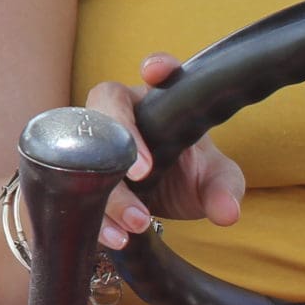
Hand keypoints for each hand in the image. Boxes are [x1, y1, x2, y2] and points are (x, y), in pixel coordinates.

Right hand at [85, 53, 246, 250]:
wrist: (159, 202)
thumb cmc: (189, 175)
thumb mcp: (214, 181)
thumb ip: (224, 190)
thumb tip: (227, 212)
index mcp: (162, 101)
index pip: (159, 73)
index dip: (156, 66)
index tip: (156, 72)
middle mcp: (124, 112)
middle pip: (107, 103)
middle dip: (121, 134)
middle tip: (141, 173)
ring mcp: (96, 140)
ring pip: (88, 149)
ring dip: (111, 189)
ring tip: (137, 222)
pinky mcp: (80, 173)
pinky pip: (76, 187)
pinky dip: (98, 217)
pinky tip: (119, 238)